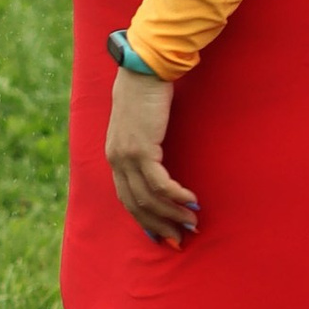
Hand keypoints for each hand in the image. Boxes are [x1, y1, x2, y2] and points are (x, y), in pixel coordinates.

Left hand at [106, 66, 198, 246]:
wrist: (143, 70)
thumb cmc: (146, 94)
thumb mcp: (140, 125)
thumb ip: (144, 145)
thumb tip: (157, 161)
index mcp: (114, 156)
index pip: (126, 198)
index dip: (145, 220)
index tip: (163, 235)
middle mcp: (116, 160)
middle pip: (136, 204)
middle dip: (159, 225)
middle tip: (181, 238)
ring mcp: (126, 156)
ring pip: (149, 198)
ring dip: (172, 214)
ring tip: (193, 222)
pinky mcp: (141, 149)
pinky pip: (160, 184)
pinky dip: (176, 196)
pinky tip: (192, 201)